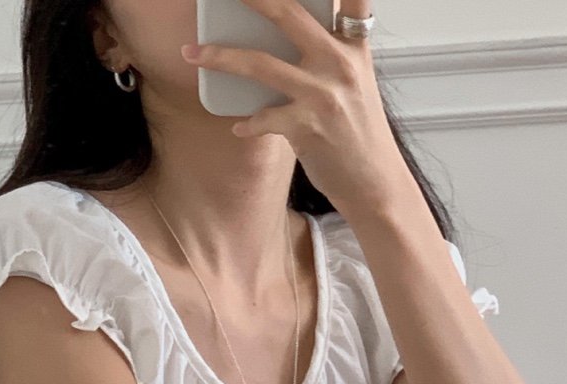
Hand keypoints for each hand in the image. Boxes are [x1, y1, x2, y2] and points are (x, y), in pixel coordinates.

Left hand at [183, 0, 411, 216]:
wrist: (374, 183)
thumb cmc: (359, 134)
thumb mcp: (354, 82)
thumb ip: (327, 55)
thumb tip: (281, 39)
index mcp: (353, 47)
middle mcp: (339, 63)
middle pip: (288, 14)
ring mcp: (322, 94)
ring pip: (260, 64)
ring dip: (220, 57)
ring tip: (192, 53)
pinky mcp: (306, 127)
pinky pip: (262, 118)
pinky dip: (247, 123)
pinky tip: (238, 127)